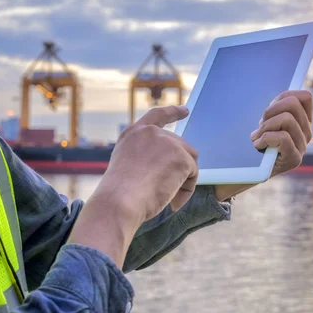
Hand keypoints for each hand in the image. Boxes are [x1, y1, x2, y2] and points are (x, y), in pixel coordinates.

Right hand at [68, 105, 197, 266]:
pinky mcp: (182, 157)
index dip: (172, 112)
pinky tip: (173, 201)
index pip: (157, 116)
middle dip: (179, 170)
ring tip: (169, 198)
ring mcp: (168, 142)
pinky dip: (186, 190)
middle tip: (168, 194)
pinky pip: (193, 174)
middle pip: (181, 147)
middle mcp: (152, 133)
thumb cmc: (120, 195)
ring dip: (183, 180)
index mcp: (134, 134)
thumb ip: (148, 158)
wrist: (119, 202)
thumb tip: (174, 167)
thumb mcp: (128, 166)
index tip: (185, 110)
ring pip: (189, 161)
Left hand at [250, 90, 312, 176]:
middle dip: (270, 110)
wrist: (251, 171)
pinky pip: (283, 137)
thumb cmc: (259, 142)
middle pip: (292, 104)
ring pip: (287, 119)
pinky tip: (258, 146)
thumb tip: (281, 98)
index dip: (285, 96)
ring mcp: (302, 146)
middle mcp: (307, 132)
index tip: (270, 108)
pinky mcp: (295, 159)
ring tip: (257, 136)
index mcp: (303, 121)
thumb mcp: (268, 121)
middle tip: (261, 124)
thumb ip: (276, 109)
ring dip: (266, 126)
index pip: (306, 97)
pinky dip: (265, 138)